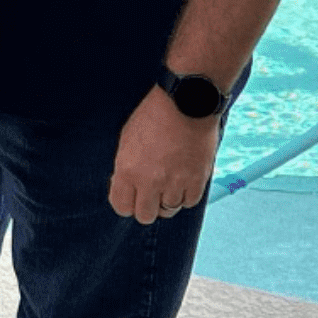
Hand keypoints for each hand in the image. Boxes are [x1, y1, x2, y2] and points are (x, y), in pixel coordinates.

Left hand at [109, 85, 221, 224]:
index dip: (126, 203)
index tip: (131, 196)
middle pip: (145, 216)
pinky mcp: (196, 181)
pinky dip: (186, 195)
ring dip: (168, 199)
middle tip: (151, 193)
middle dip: (146, 206)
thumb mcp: (128, 138)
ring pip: (168, 210)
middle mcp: (150, 182)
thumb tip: (127, 185)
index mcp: (128, 170)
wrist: (186, 102)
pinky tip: (183, 180)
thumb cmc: (154, 115)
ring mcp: (174, 183)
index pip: (121, 207)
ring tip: (169, 181)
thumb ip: (126, 167)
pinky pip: (189, 203)